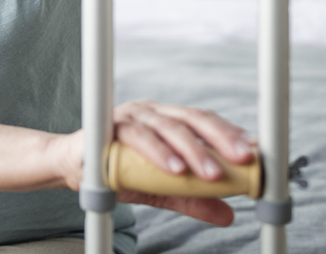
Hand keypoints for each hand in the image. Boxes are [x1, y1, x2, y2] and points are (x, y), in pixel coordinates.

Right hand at [53, 101, 255, 226]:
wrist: (70, 166)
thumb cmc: (116, 170)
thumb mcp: (159, 189)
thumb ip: (190, 198)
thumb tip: (229, 214)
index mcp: (167, 120)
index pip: (203, 121)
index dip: (229, 133)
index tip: (254, 151)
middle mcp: (152, 112)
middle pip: (192, 118)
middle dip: (221, 138)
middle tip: (243, 160)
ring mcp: (132, 115)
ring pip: (169, 127)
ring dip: (193, 150)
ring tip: (211, 174)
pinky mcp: (110, 125)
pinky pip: (139, 136)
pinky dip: (159, 153)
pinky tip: (175, 169)